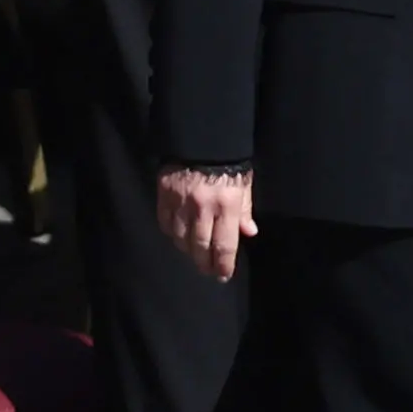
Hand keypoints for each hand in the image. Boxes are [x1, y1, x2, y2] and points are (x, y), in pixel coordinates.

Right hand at [156, 166, 256, 282]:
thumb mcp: (244, 183)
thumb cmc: (228, 162)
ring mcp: (180, 203)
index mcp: (226, 205)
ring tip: (194, 254)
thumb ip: (244, 209)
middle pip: (200, 247)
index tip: (223, 275)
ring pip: (180, 238)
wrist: (200, 136)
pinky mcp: (164, 195)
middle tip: (207, 271)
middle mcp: (202, 208)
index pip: (224, 245)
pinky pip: (164, 223)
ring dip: (188, 250)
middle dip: (205, 263)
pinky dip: (171, 233)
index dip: (223, 265)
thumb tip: (249, 233)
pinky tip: (178, 236)